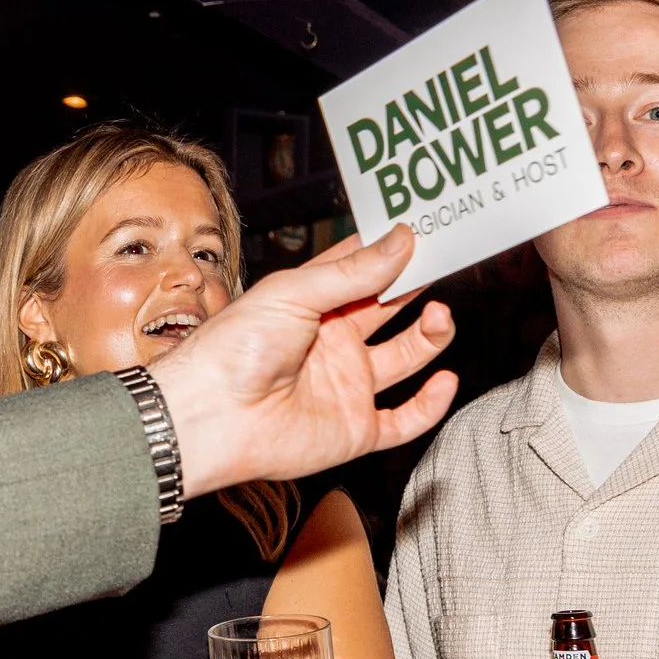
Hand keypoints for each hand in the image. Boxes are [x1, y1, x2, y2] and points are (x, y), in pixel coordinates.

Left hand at [149, 227, 457, 496]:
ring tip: (439, 314)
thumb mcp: (296, 292)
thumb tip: (403, 239)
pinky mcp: (354, 429)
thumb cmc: (235, 347)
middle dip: (418, 286)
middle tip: (447, 264)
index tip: (427, 229)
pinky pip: (404, 420)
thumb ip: (355, 271)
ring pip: (407, 358)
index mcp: (313, 304)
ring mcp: (346, 386)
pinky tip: (444, 378)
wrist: (211, 415)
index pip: (362, 270)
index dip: (393, 251)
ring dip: (431, 335)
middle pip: (390, 309)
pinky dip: (431, 404)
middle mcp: (333, 342)